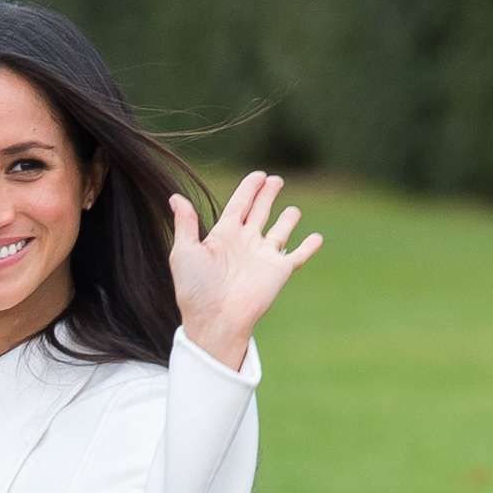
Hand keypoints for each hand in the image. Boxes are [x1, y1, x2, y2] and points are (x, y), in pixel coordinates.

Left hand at [169, 172, 322, 368]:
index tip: (258, 175)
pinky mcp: (279, 271)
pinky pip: (298, 255)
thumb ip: (185, 224)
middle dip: (267, 195)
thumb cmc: (195, 288)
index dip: (248, 189)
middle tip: (275, 179)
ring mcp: (263, 256)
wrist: (215, 318)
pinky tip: (317, 237)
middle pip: (259, 211)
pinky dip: (309, 246)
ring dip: (288, 219)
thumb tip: (175, 197)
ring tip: (293, 210)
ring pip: (280, 231)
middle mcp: (245, 242)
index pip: (238, 205)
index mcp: (223, 235)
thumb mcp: (184, 252)